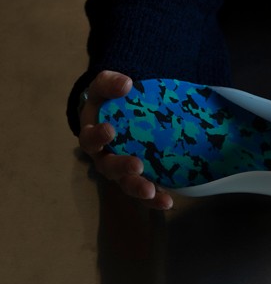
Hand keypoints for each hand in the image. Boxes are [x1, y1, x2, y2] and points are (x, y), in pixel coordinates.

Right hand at [78, 69, 173, 209]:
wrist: (117, 111)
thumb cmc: (108, 99)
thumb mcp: (104, 85)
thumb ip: (110, 82)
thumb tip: (126, 84)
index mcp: (93, 136)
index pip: (90, 139)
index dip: (98, 136)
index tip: (110, 130)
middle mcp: (104, 158)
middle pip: (109, 168)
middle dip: (122, 168)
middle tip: (136, 166)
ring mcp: (121, 171)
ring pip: (126, 184)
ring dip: (138, 188)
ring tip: (151, 192)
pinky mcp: (139, 176)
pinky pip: (146, 191)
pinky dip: (155, 198)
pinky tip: (167, 201)